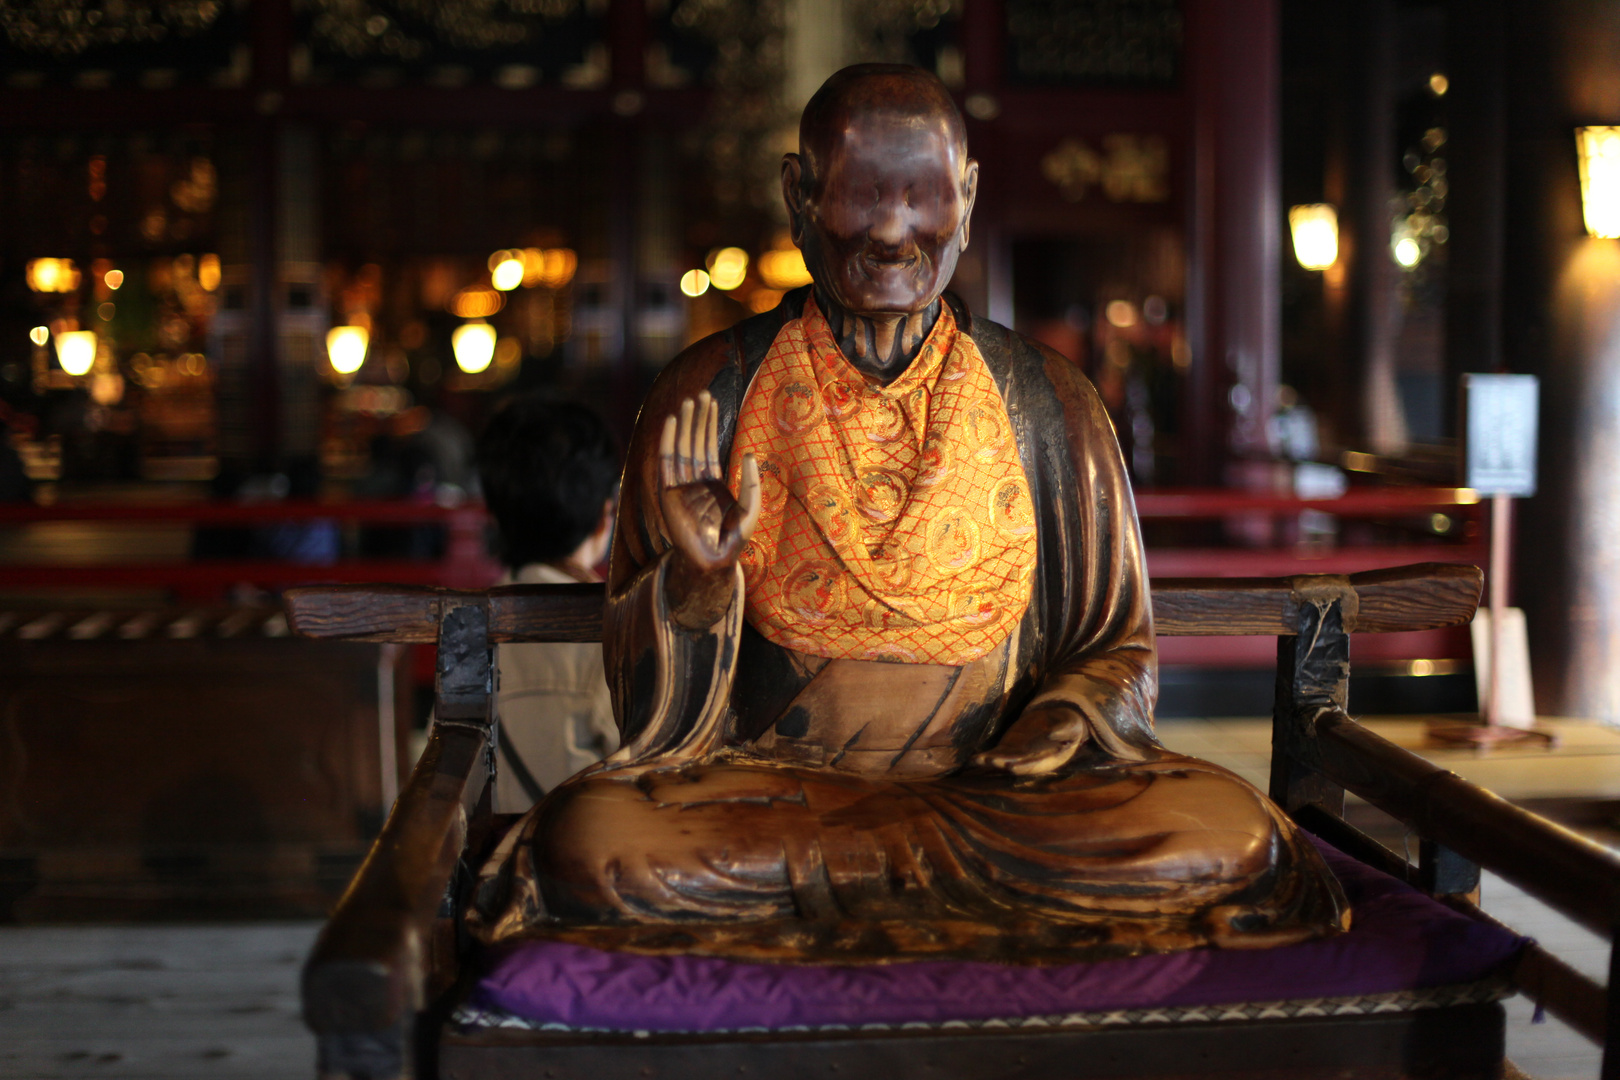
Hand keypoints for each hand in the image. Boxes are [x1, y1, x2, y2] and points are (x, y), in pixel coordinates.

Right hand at [659, 391, 760, 573]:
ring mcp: (680, 486)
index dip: (708, 424)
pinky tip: (672, 422)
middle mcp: (694, 481)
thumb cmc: (734, 538)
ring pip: (680, 447)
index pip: (707, 446)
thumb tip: (751, 454)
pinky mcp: (667, 493)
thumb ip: (751, 482)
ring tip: (688, 401)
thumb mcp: (751, 506)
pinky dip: (668, 441)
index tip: (710, 402)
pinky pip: (666, 462)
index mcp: (712, 482)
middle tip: (701, 394)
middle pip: (693, 442)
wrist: (714, 561)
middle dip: (697, 418)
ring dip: (684, 425)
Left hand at [971, 701, 1089, 776]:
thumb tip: (1052, 734)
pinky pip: (996, 753)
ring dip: (991, 761)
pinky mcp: (1009, 748)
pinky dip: (984, 757)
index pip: (1035, 765)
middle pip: (1016, 764)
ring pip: (1003, 761)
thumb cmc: (1068, 725)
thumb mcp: (1071, 726)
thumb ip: (1064, 730)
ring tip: (979, 759)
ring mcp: (1019, 755)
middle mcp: (1032, 760)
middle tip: (992, 760)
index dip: (1024, 766)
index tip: (1012, 767)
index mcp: (1049, 758)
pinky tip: (973, 759)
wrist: (1057, 721)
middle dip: (1003, 763)